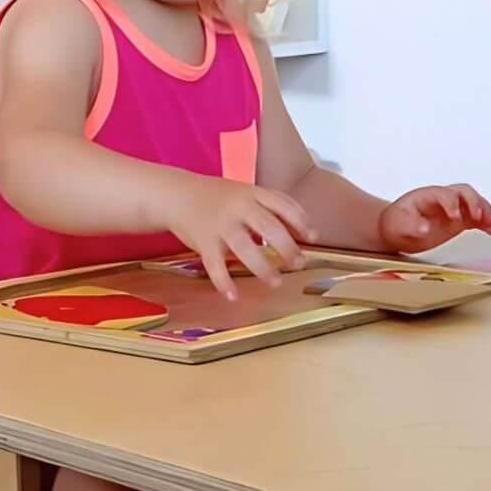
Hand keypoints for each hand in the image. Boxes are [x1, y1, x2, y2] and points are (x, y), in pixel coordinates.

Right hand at [169, 177, 315, 299]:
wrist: (176, 195)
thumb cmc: (219, 198)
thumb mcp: (246, 194)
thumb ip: (272, 208)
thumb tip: (305, 232)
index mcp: (252, 193)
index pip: (282, 204)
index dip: (300, 220)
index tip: (313, 237)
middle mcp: (238, 207)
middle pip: (268, 226)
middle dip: (286, 246)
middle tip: (299, 263)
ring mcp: (220, 224)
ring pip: (244, 246)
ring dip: (262, 266)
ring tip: (276, 282)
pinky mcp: (203, 241)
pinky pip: (215, 265)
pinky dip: (224, 282)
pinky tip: (233, 296)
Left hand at [377, 184, 490, 253]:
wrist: (397, 228)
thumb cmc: (397, 224)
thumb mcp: (399, 226)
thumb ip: (412, 226)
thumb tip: (424, 229)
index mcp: (428, 196)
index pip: (444, 194)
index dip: (451, 204)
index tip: (454, 218)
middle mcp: (443, 199)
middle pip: (463, 191)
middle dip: (473, 202)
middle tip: (478, 217)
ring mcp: (453, 208)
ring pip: (473, 201)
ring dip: (484, 210)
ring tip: (489, 224)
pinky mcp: (459, 219)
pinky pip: (476, 216)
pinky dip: (485, 221)